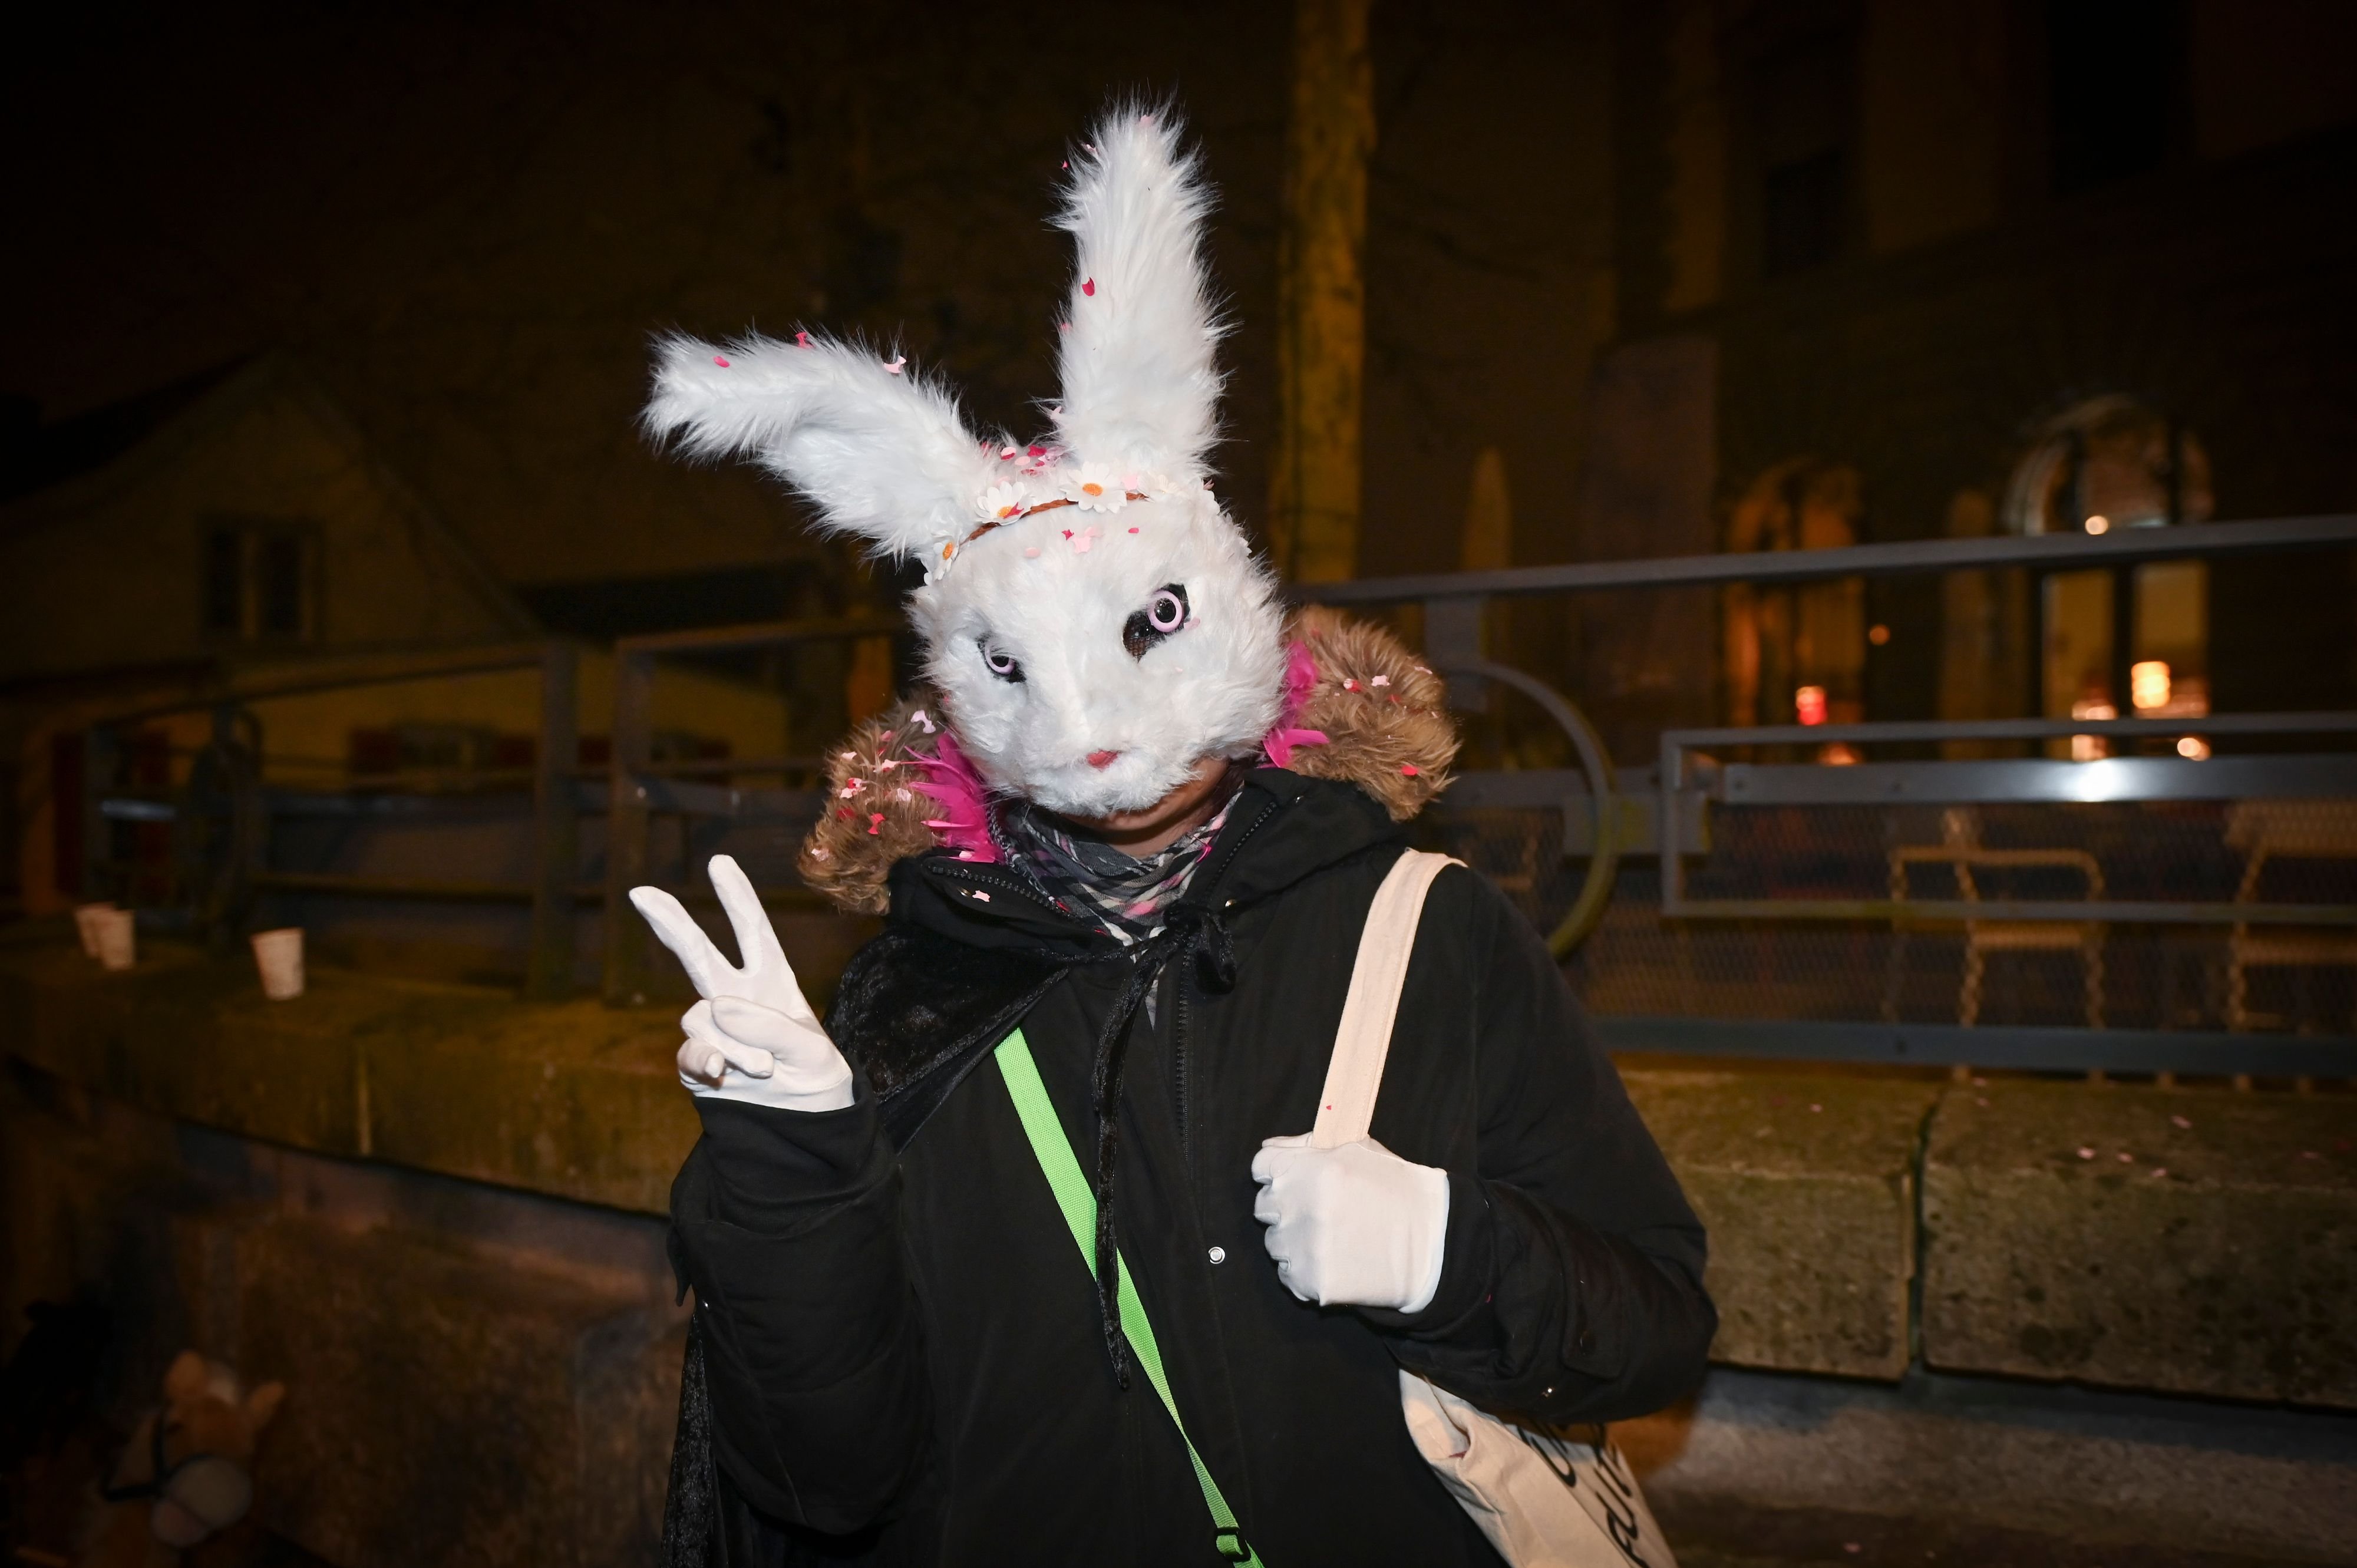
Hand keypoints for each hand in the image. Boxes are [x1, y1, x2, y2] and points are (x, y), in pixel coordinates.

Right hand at [631, 855, 853, 1111]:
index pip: (754, 931)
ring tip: (765, 1068)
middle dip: (672, 922)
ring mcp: (714, 1030)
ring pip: (701, 1018)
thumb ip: (769, 1024)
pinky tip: (722, 1073)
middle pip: (699, 953)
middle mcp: (737, 998)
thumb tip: (715, 1005)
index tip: (719, 862)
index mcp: (772, 982)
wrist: (805, 1126)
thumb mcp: (811, 1049)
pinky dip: (704, 1061)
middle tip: (641, 893)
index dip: (737, 896)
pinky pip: (690, 1053)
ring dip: (733, 1045)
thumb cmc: (817, 1077)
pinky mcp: (698, 1064)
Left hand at [1250, 1134, 1449, 1312]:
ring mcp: (1304, 1248)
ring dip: (1294, 1241)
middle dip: (1286, 1207)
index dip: (1277, 1172)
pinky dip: (1304, 1270)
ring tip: (1332, 1239)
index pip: (1262, 1166)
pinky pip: (1287, 1274)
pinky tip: (1335, 1262)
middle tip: (1321, 1213)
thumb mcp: (1358, 1151)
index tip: (1295, 1181)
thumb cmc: (1397, 1191)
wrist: (1432, 1245)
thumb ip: (1307, 1146)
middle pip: (1264, 1206)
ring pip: (1274, 1242)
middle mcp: (1302, 1207)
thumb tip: (1269, 1149)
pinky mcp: (1310, 1282)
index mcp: (1312, 1169)